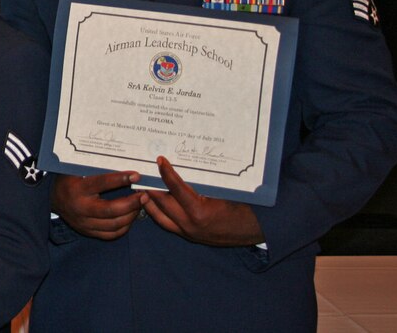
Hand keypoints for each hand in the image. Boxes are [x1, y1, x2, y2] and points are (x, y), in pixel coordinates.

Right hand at [51, 170, 144, 239]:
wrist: (53, 199)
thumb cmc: (68, 179)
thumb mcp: (77, 170)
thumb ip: (96, 168)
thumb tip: (122, 162)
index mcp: (77, 189)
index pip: (102, 184)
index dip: (121, 179)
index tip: (137, 176)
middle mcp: (81, 208)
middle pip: (111, 210)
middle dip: (132, 203)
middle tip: (144, 195)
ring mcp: (84, 223)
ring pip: (114, 224)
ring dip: (131, 215)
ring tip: (139, 205)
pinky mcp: (88, 232)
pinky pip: (111, 234)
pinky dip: (124, 227)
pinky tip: (130, 216)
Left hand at [142, 156, 264, 245]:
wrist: (255, 230)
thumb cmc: (243, 206)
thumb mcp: (224, 191)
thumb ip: (202, 182)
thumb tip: (184, 165)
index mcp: (200, 212)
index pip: (176, 189)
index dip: (166, 173)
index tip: (160, 160)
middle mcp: (191, 224)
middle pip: (162, 203)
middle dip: (150, 187)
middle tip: (143, 172)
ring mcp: (188, 233)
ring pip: (160, 216)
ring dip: (150, 201)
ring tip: (142, 187)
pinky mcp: (189, 236)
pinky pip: (167, 224)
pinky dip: (158, 212)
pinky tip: (153, 202)